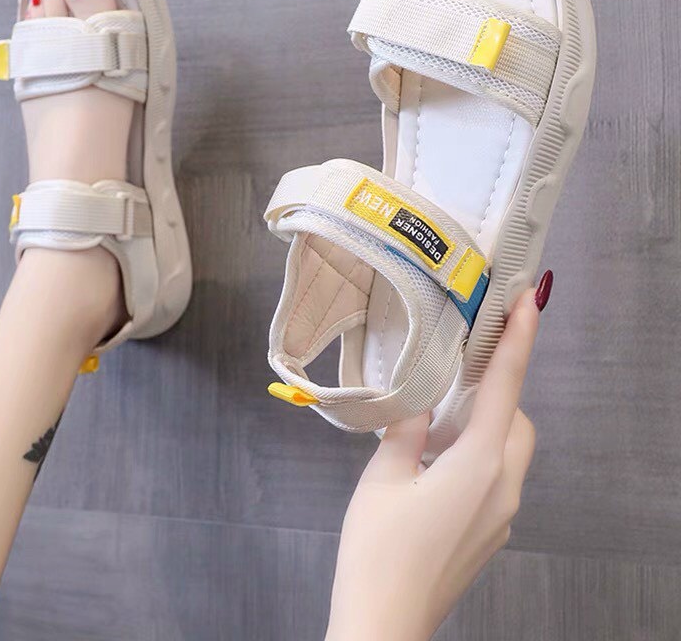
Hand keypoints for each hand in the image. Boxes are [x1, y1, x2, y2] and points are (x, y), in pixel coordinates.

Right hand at [326, 286, 543, 640]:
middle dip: (496, 390)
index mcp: (477, 464)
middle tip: (453, 378)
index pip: (506, 387)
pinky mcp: (491, 532)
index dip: (519, 339)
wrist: (383, 623)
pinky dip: (476, 454)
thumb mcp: (382, 478)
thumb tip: (419, 405)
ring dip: (484, 425)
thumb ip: (405, 431)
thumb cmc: (378, 549)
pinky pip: (496, 476)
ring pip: (509, 449)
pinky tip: (433, 464)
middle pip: (517, 420)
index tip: (531, 300)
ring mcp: (502, 514)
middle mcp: (503, 486)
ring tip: (432, 427)